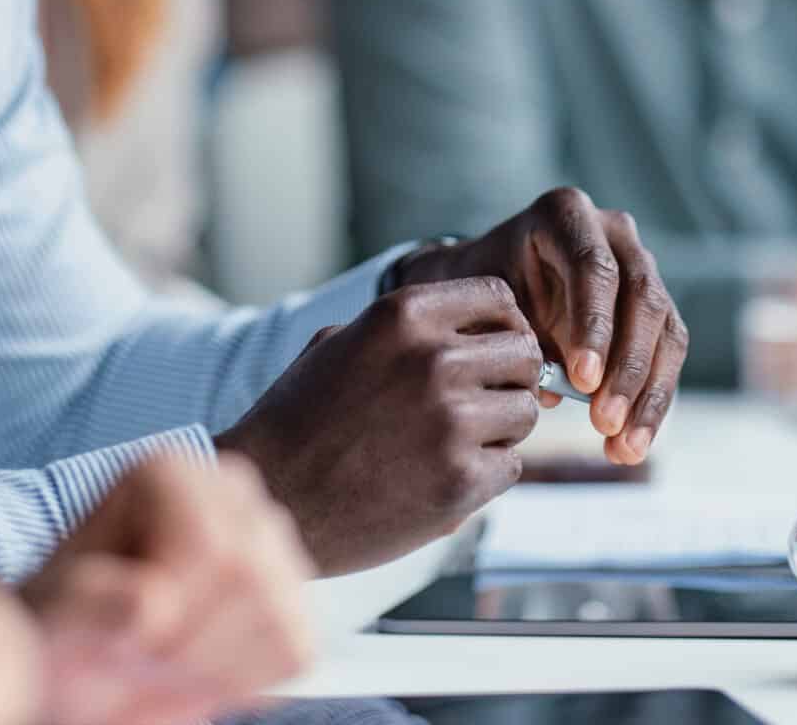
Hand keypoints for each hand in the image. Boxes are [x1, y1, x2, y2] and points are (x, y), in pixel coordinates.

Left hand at [20, 454, 315, 724]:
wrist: (84, 664)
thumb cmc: (65, 626)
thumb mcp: (52, 614)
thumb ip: (88, 603)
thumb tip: (148, 604)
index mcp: (171, 472)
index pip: (208, 545)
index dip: (166, 608)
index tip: (121, 627)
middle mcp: (233, 491)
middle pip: (248, 576)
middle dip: (187, 639)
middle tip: (139, 649)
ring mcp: (275, 544)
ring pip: (277, 616)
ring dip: (211, 664)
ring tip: (163, 657)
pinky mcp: (298, 601)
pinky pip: (296, 651)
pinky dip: (243, 680)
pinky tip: (198, 666)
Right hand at [216, 277, 541, 572]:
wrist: (271, 497)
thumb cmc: (299, 420)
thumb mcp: (339, 343)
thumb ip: (405, 329)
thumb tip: (472, 328)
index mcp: (404, 315)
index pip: (499, 298)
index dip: (504, 326)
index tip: (493, 352)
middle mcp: (434, 359)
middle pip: (524, 354)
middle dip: (509, 378)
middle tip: (479, 404)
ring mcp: (451, 421)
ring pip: (525, 412)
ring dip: (500, 429)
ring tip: (452, 443)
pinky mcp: (461, 481)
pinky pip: (511, 465)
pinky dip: (486, 474)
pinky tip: (440, 477)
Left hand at [391, 187, 685, 463]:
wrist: (489, 278)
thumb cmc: (478, 287)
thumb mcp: (483, 301)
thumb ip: (513, 336)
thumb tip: (550, 394)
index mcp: (565, 214)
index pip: (593, 268)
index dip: (595, 326)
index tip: (582, 381)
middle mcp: (613, 231)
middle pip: (641, 298)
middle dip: (627, 368)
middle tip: (604, 422)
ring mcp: (641, 265)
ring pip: (665, 330)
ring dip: (647, 394)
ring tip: (623, 447)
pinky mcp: (655, 307)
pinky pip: (668, 354)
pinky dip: (651, 402)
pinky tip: (632, 443)